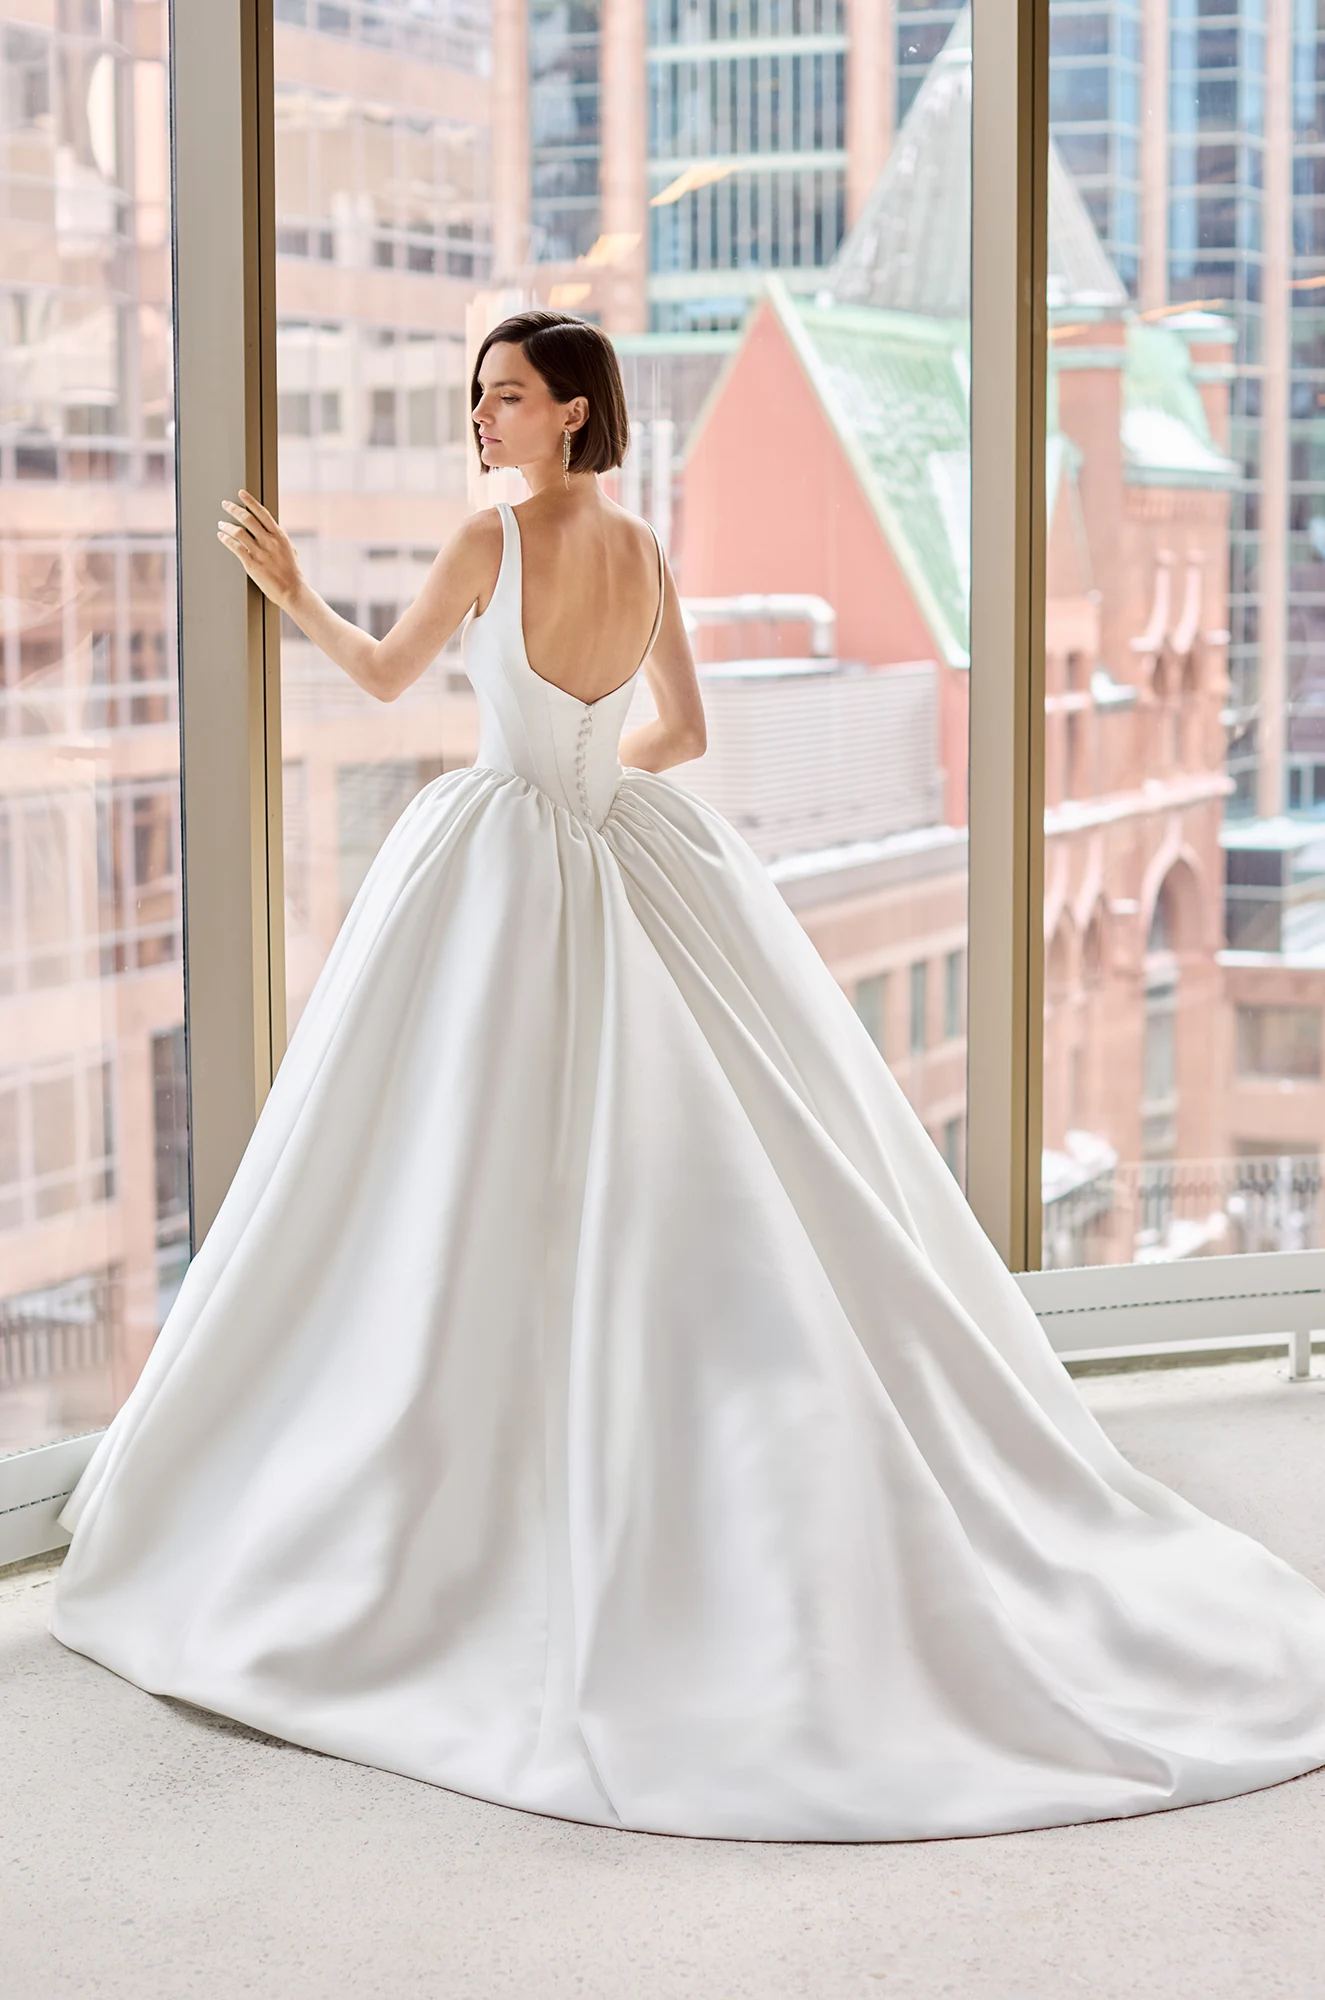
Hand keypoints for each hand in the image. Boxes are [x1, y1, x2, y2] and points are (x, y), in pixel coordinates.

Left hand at [217, 491, 301, 609]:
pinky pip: (235, 547)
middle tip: (225, 504)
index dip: (250, 501)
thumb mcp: (290, 550)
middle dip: (234, 509)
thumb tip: (275, 528)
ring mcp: (260, 552)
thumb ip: (280, 538)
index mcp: (279, 536)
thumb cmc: (292, 572)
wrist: (292, 591)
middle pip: (247, 519)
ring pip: (239, 532)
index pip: (262, 513)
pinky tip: (222, 536)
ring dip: (227, 525)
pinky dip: (226, 540)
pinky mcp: (252, 564)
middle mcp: (269, 541)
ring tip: (221, 523)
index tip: (241, 493)